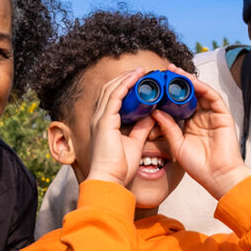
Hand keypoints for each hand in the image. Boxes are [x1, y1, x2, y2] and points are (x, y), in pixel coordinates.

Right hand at [85, 68, 157, 185]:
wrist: (110, 179)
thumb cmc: (119, 167)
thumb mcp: (134, 143)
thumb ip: (141, 128)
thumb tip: (151, 116)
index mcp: (105, 123)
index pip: (113, 97)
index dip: (125, 86)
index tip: (140, 80)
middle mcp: (99, 118)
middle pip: (110, 89)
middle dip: (125, 78)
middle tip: (142, 72)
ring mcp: (100, 118)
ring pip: (111, 89)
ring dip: (126, 78)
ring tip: (140, 71)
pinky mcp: (104, 121)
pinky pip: (115, 96)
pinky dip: (125, 85)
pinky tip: (135, 78)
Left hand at [151, 65, 250, 198]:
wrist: (218, 176)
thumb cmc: (199, 166)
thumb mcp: (177, 145)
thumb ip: (168, 127)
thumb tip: (155, 112)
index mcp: (190, 125)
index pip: (178, 104)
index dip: (168, 94)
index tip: (155, 86)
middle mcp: (201, 118)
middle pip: (189, 95)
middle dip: (177, 82)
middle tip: (164, 71)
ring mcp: (213, 115)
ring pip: (200, 92)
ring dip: (189, 81)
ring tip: (175, 71)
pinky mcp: (223, 115)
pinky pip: (213, 97)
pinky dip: (202, 87)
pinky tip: (191, 81)